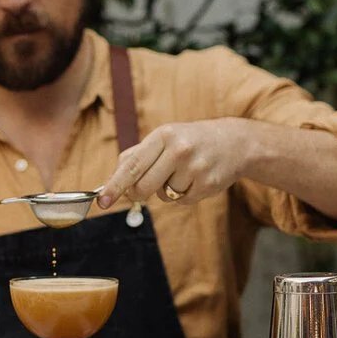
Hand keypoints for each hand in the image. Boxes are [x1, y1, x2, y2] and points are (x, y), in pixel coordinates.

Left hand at [98, 118, 246, 207]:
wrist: (234, 142)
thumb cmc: (191, 140)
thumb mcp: (165, 137)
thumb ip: (137, 155)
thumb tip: (115, 178)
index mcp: (164, 135)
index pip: (132, 166)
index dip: (115, 185)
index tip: (102, 201)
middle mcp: (179, 150)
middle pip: (144, 187)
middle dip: (139, 192)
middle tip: (144, 188)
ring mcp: (195, 168)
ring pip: (163, 195)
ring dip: (167, 190)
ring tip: (182, 173)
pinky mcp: (207, 185)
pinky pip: (182, 201)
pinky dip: (183, 195)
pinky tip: (195, 179)